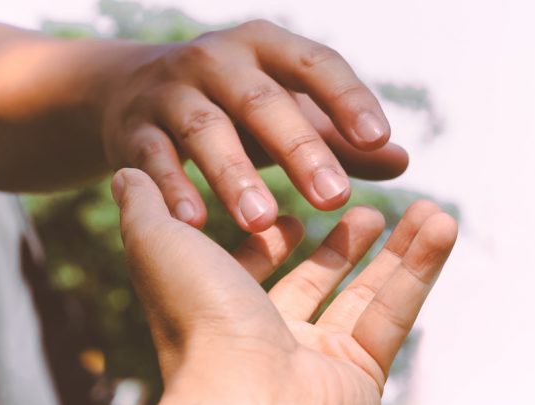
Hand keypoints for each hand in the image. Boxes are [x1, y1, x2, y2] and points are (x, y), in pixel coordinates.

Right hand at [97, 20, 407, 232]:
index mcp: (266, 47)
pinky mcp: (133, 128)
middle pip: (262, 101)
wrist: (133, 91)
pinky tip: (193, 226)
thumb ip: (338, 135)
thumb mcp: (284, 109)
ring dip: (233, 175)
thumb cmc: (231, 106)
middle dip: (299, 149)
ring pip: (204, 130)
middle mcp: (217, 59)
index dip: (347, 99)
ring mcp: (170, 91)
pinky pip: (152, 159)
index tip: (379, 140)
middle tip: (333, 198)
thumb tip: (401, 161)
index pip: (316, 64)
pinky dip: (171, 189)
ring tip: (261, 221)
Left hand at [112, 169, 456, 404]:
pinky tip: (442, 222)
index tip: (291, 214)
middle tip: (364, 208)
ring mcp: (313, 362)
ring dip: (394, 250)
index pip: (247, 272)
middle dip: (339, 245)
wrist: (247, 404)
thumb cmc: (199, 321)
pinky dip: (421, 268)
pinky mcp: (359, 377)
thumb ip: (146, 207)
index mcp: (218, 311)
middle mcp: (264, 339)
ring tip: (422, 207)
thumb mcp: (162, 244)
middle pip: (312, 284)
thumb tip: (126, 173)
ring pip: (363, 296)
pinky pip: (395, 314)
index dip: (268, 243)